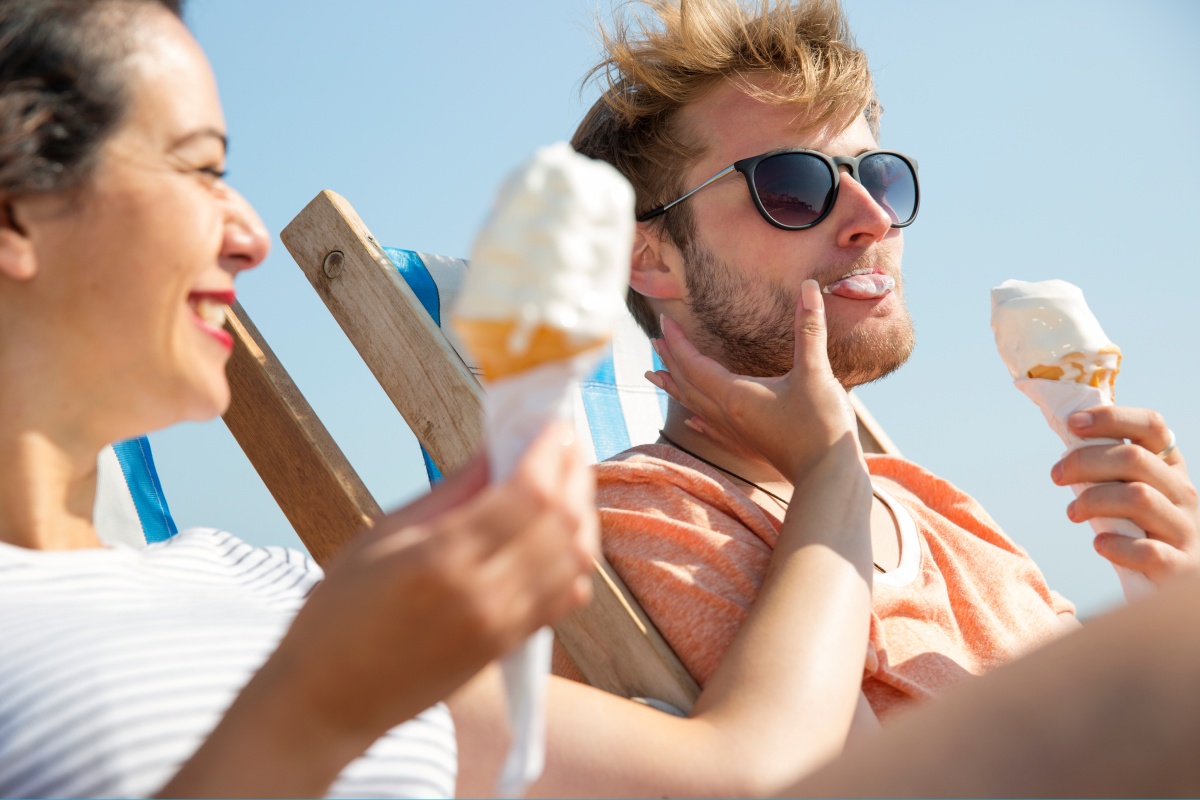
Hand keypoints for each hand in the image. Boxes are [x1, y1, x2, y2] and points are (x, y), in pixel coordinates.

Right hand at [272, 421, 596, 741]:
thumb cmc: (338, 614)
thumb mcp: (383, 535)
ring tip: (567, 480)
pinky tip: (560, 532)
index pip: (528, 493)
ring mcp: (502, 626)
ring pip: (575, 559)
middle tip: (564, 442)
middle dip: (572, 473)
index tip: (554, 422)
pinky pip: (565, 596)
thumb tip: (496, 447)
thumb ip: (450, 491)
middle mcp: (484, 595)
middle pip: (562, 523)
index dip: (549, 451)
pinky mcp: (509, 648)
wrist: (327, 702)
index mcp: (443, 560)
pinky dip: (574, 557)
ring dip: (581, 512)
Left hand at [646, 279, 860, 481]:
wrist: (829, 477)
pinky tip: (691, 421)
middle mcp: (728, 414)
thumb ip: (809, 329)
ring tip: (655, 376)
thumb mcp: (816, 373)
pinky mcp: (749, 443)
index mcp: (735, 396)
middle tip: (655, 341)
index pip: (694, 365)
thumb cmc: (822, 426)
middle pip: (688, 384)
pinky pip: (713, 427)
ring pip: (696, 405)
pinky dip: (697, 417)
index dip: (678, 342)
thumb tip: (808, 287)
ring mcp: (737, 431)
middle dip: (670, 360)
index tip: (663, 322)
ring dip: (676, 386)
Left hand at [1052, 406, 1198, 585]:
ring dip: (1093, 500)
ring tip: (1073, 512)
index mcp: (1171, 470)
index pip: (1152, 426)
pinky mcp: (1180, 568)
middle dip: (1084, 461)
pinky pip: (1147, 551)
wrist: (1177, 590)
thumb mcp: (1131, 494)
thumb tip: (1068, 434)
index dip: (1111, 418)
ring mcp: (1186, 531)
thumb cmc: (1143, 534)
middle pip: (1134, 459)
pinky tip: (1100, 545)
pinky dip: (1116, 546)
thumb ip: (1111, 469)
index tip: (1073, 423)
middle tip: (1056, 475)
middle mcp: (1184, 495)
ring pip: (1138, 497)